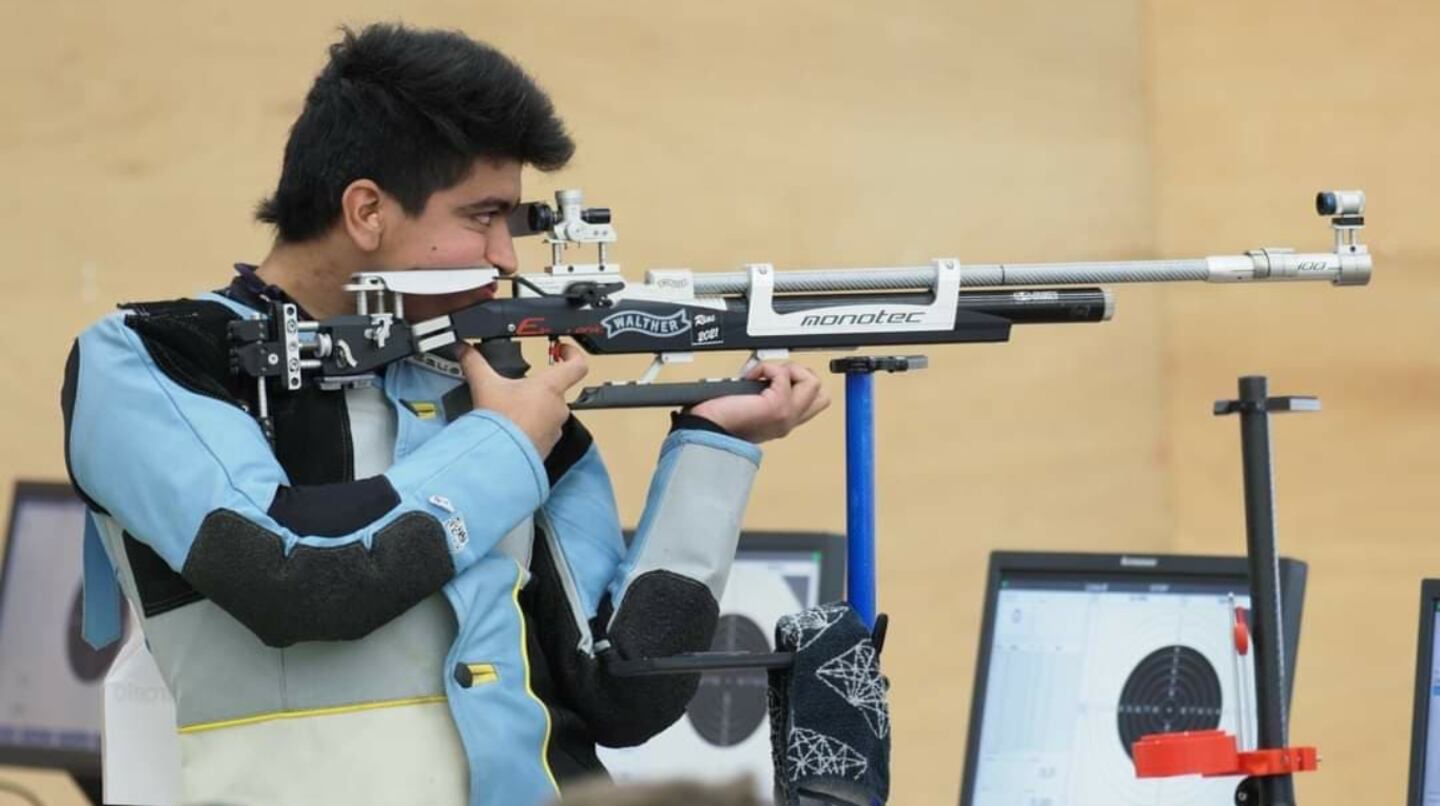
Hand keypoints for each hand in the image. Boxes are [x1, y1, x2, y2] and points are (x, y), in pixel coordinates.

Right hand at [456, 341, 587, 456]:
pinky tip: (511, 427)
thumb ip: (475, 363)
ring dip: (534, 408)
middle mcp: (558, 408)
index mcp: (550, 388)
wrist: (501, 460)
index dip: (573, 353)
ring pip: (549, 412)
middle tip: (519, 387)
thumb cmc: (501, 424)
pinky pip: (543, 431)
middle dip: (539, 387)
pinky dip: (530, 427)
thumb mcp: (484, 385)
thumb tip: (465, 350)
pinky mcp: (547, 446)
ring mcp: (555, 429)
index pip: (578, 365)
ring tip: (510, 409)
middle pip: (557, 389)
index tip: (563, 349)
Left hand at [688, 362, 830, 443]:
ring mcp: (787, 414)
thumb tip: (767, 374)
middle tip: (775, 376)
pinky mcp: (778, 406)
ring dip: (787, 369)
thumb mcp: (750, 408)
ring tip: (765, 376)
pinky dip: (766, 366)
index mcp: (783, 422)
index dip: (799, 383)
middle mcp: (789, 421)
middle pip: (821, 392)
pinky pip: (784, 373)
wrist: (706, 429)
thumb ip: (766, 397)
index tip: (775, 377)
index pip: (814, 401)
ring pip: (812, 381)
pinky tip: (751, 376)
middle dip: (801, 374)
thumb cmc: (719, 420)